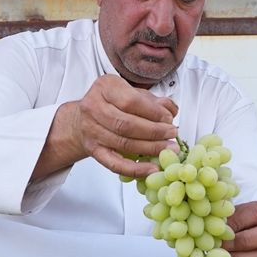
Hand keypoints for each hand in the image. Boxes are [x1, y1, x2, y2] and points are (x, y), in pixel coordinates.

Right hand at [36, 74, 177, 179]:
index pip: (131, 101)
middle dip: (154, 131)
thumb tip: (171, 110)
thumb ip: (153, 101)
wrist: (84, 118)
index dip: (153, 112)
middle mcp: (93, 107)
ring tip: (168, 149)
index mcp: (105, 87)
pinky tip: (152, 169)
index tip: (168, 118)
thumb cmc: (113, 103)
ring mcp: (91, 131)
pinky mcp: (93, 150)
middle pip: (127, 124)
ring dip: (150, 148)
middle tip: (172, 134)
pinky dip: (136, 169)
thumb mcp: (132, 93)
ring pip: (124, 143)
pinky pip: (115, 164)